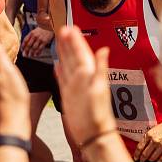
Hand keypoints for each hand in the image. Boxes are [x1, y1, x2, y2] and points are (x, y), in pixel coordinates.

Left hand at [21, 27, 52, 57]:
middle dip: (26, 51)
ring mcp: (40, 39)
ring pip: (34, 48)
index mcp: (31, 33)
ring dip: (31, 53)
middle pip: (28, 45)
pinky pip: (40, 48)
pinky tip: (36, 54)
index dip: (23, 46)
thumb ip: (30, 36)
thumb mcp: (34, 31)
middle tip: (25, 55)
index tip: (22, 50)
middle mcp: (35, 36)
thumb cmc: (41, 30)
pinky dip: (37, 52)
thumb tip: (25, 44)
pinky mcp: (45, 41)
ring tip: (30, 55)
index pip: (25, 40)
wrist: (49, 27)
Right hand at [53, 25, 116, 144]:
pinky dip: (60, 72)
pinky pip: (63, 79)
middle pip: (73, 56)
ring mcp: (74, 87)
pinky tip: (57, 66)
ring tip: (60, 41)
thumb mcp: (99, 89)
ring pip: (67, 65)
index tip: (71, 27)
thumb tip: (104, 50)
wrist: (93, 134)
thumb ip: (100, 69)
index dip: (76, 41)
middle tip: (63, 28)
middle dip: (69, 43)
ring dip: (64, 53)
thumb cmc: (97, 114)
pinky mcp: (68, 96)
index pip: (81, 53)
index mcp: (89, 74)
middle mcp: (82, 78)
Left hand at [134, 117, 161, 161]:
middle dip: (142, 159)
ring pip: (153, 157)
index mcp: (149, 135)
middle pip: (145, 154)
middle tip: (142, 161)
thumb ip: (147, 138)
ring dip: (151, 159)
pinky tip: (158, 159)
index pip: (140, 147)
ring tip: (150, 159)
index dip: (136, 154)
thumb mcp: (153, 130)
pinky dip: (159, 160)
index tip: (136, 157)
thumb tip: (142, 147)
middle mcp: (154, 140)